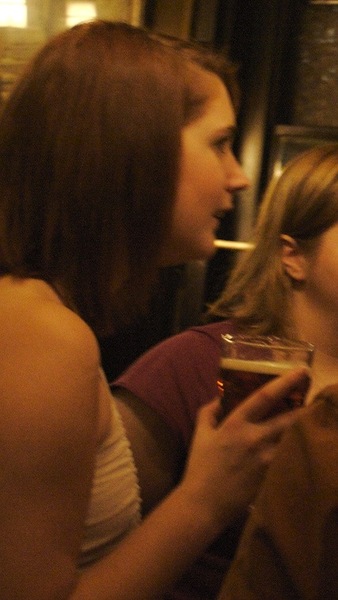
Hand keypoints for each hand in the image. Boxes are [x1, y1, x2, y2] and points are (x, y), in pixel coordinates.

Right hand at [180, 367, 308, 528]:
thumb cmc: (200, 468)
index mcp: (236, 425)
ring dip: (301, 429)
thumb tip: (220, 399)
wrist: (204, 504)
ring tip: (309, 421)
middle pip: (289, 418)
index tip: (301, 371)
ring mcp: (266, 459)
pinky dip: (294, 449)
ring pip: (291, 438)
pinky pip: (287, 457)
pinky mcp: (272, 476)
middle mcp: (255, 439)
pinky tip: (301, 446)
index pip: (264, 397)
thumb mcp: (200, 435)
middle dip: (305, 406)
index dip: (285, 382)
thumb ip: (209, 412)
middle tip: (315, 397)